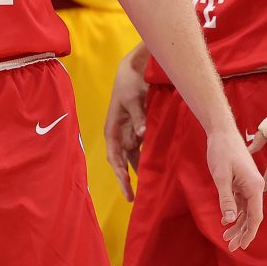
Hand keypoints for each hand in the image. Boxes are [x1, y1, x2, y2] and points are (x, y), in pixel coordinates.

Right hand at [104, 50, 148, 201]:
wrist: (135, 67)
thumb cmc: (130, 82)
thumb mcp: (132, 99)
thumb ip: (138, 117)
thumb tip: (141, 135)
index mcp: (112, 127)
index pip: (114, 155)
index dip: (119, 172)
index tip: (127, 185)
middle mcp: (119, 132)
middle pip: (121, 161)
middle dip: (125, 179)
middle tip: (132, 198)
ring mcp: (129, 129)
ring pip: (132, 156)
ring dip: (137, 170)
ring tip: (144, 189)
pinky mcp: (140, 126)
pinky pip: (142, 146)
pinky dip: (146, 157)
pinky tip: (154, 168)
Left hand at [206, 130, 262, 251]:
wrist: (222, 133)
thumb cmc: (222, 152)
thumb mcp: (221, 176)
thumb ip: (226, 199)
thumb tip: (230, 220)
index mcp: (255, 186)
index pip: (256, 216)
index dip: (249, 233)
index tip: (241, 245)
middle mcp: (255, 187)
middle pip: (252, 216)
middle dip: (243, 233)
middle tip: (231, 247)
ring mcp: (249, 185)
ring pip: (246, 211)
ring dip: (238, 225)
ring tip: (226, 238)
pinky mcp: (242, 183)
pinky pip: (241, 203)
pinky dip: (235, 214)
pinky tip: (227, 223)